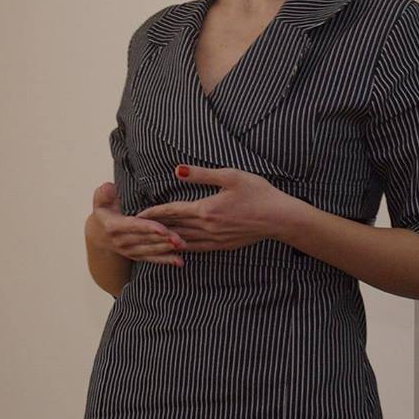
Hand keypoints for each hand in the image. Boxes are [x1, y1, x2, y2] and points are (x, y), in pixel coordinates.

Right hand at [90, 181, 188, 266]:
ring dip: (167, 249)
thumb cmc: (104, 212)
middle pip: (145, 239)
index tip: (162, 229)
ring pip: (150, 250)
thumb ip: (104, 194)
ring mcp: (128, 251)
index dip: (148, 227)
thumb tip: (109, 186)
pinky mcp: (136, 256)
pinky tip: (180, 261)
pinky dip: (165, 260)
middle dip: (163, 239)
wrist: (98, 235)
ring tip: (182, 245)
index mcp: (113, 226)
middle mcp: (121, 241)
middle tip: (180, 238)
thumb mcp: (100, 201)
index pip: (133, 226)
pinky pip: (151, 259)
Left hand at [135, 163, 297, 251]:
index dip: (154, 212)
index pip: (173, 211)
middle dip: (155, 226)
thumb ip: (202, 174)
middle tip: (138, 227)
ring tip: (152, 238)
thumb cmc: (258, 193)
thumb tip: (178, 170)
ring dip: (167, 239)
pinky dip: (184, 247)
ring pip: (184, 240)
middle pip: (174, 227)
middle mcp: (208, 227)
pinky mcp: (224, 246)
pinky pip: (198, 248)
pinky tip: (178, 246)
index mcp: (206, 209)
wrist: (280, 218)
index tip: (138, 213)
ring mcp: (216, 239)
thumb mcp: (230, 176)